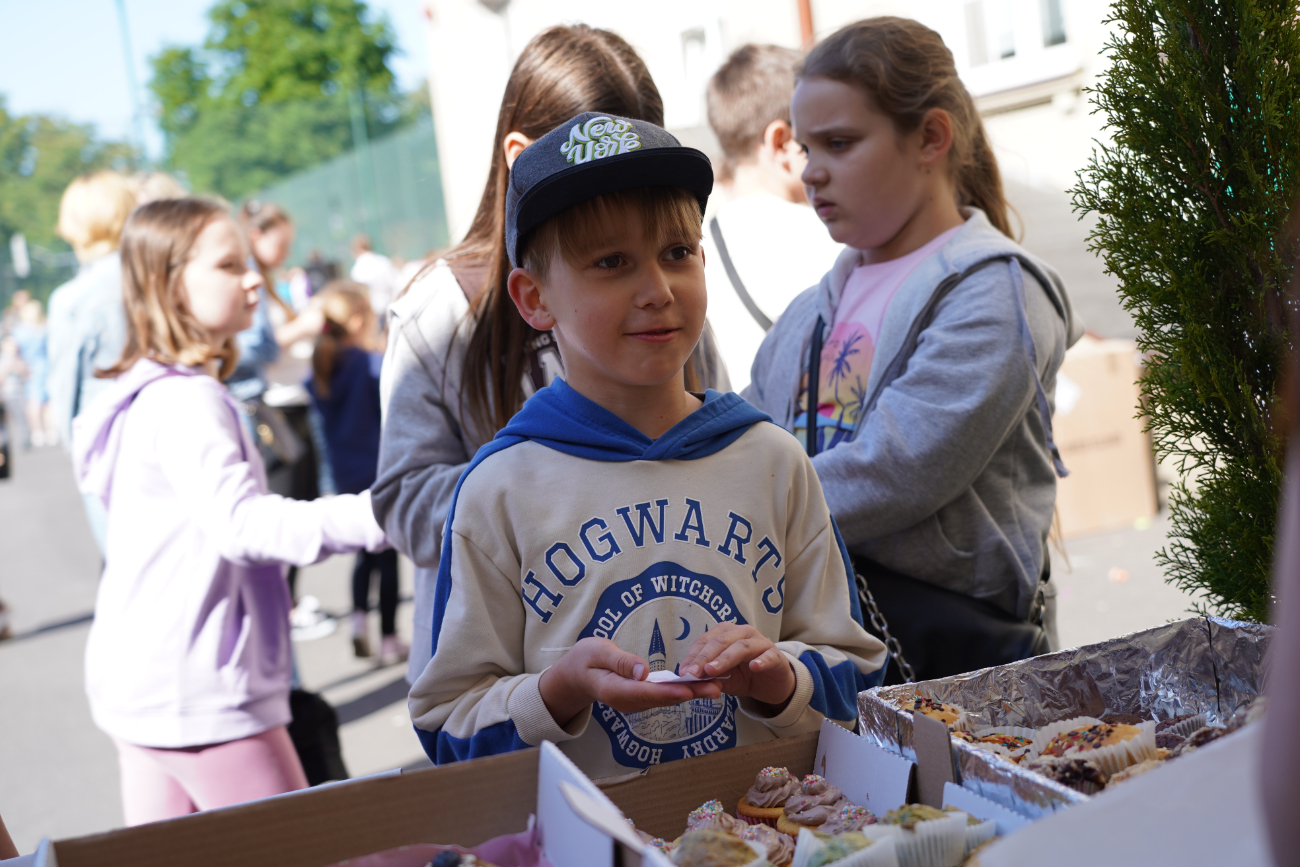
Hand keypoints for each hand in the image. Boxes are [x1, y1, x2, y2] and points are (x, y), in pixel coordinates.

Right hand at [539, 637, 721, 726]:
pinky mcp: (639, 698)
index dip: (671, 691)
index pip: (647, 692)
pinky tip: (700, 684)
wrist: (573, 676)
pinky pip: (663, 695)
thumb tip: (642, 671)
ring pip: (666, 698)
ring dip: (691, 693)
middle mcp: (627, 701)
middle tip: (717, 688)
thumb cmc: (583, 659)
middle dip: (690, 694)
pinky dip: (681, 690)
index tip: (692, 688)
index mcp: (614, 690)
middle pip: (662, 699)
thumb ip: (619, 661)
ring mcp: (633, 702)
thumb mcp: (596, 652)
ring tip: (716, 685)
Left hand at [678, 624, 795, 708]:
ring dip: (725, 658)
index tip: (683, 672)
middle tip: (694, 673)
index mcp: (726, 634)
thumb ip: (709, 678)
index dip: (693, 656)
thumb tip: (689, 682)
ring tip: (712, 670)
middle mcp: (742, 632)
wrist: (771, 683)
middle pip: (721, 641)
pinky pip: (768, 656)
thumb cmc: (743, 675)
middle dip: (705, 657)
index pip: (705, 641)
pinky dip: (761, 660)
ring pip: (741, 646)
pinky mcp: (776, 656)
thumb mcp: (723, 679)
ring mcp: (760, 642)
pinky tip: (754, 666)